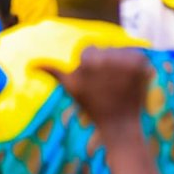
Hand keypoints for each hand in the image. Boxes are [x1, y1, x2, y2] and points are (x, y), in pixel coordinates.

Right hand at [40, 49, 154, 129]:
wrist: (119, 124)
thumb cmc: (92, 106)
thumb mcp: (71, 87)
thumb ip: (53, 71)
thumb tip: (31, 65)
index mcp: (87, 61)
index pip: (89, 50)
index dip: (91, 66)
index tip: (94, 81)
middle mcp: (105, 58)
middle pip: (106, 49)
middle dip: (107, 64)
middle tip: (108, 84)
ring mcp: (125, 59)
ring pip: (122, 51)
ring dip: (122, 63)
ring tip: (120, 83)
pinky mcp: (141, 63)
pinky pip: (139, 55)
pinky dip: (137, 67)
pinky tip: (132, 82)